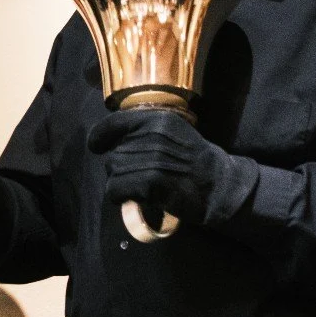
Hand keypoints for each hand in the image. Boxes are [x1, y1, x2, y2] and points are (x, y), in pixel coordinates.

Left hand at [87, 109, 257, 227]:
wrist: (220, 186)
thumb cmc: (196, 161)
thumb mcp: (175, 132)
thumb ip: (147, 130)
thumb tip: (113, 140)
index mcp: (158, 119)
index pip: (115, 122)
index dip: (100, 135)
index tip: (96, 145)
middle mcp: (153, 135)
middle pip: (114, 154)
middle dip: (120, 169)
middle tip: (138, 177)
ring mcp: (152, 158)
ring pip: (113, 172)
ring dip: (121, 184)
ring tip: (140, 187)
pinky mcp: (151, 181)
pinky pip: (116, 189)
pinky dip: (120, 196)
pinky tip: (136, 198)